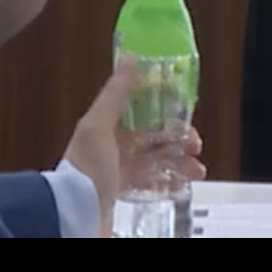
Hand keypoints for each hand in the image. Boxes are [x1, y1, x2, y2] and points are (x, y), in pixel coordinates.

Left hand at [67, 59, 208, 237]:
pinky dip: (171, 183)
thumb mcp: (98, 126)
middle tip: (196, 144)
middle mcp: (113, 147)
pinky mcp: (124, 193)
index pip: (142, 111)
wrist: (74, 214)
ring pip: (158, 160)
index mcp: (107, 127)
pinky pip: (153, 184)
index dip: (166, 110)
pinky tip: (185, 184)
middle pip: (154, 137)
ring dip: (180, 162)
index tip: (187, 111)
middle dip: (179, 138)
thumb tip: (131, 57)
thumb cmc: (87, 168)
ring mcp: (120, 171)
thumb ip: (115, 94)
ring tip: (197, 169)